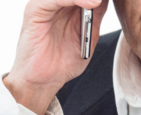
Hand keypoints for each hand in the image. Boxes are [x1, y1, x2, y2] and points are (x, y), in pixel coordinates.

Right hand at [3, 0, 109, 114]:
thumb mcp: (90, 36)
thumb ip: (97, 15)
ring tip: (102, 0)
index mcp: (68, 5)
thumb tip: (106, 0)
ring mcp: (45, 4)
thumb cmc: (64, 62)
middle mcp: (56, 1)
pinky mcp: (35, 10)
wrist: (44, 80)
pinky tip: (93, 3)